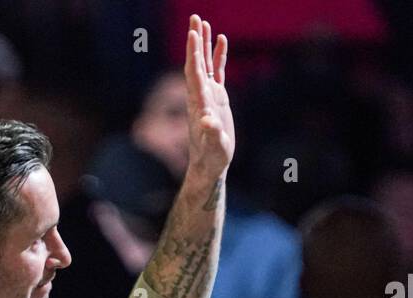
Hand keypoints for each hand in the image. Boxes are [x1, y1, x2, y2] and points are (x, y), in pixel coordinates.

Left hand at [184, 14, 234, 185]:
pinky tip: (221, 41)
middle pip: (196, 62)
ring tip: (204, 23)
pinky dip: (218, 56)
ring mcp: (209, 95)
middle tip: (194, 18)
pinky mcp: (217, 98)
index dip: (193, 53)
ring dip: (204, 44)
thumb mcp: (214, 147)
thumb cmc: (211, 158)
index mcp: (199, 102)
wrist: (210, 164)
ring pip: (205, 64)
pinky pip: (217, 72)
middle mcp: (201, 95)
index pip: (194, 72)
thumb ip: (211, 134)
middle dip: (195, 41)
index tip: (192, 33)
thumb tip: (208, 121)